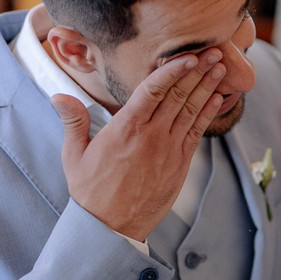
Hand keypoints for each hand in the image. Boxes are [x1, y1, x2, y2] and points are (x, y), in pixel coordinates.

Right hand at [54, 49, 225, 239]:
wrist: (111, 227)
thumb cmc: (91, 190)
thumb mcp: (74, 155)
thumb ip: (73, 121)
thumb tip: (58, 96)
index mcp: (125, 129)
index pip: (153, 90)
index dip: (173, 70)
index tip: (188, 56)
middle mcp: (150, 136)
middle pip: (178, 95)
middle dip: (198, 71)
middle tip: (215, 52)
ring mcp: (168, 150)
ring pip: (191, 111)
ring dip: (207, 87)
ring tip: (222, 68)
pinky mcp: (180, 164)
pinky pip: (196, 133)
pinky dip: (207, 113)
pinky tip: (216, 98)